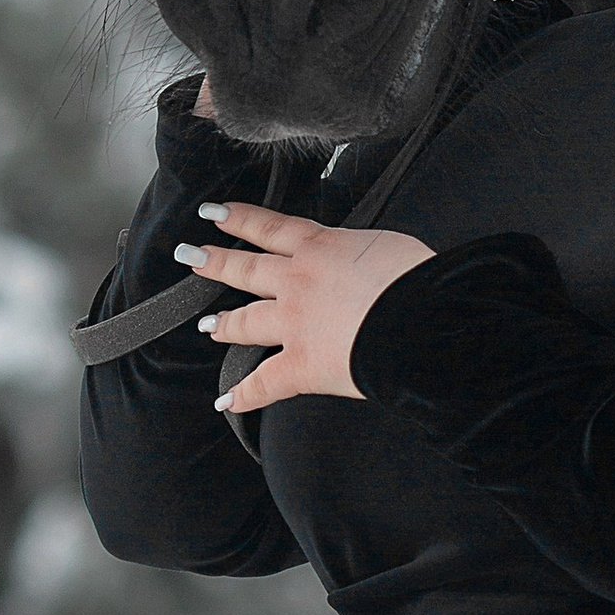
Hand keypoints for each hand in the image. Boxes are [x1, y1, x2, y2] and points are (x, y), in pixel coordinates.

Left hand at [175, 202, 434, 412]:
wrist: (422, 316)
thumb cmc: (418, 279)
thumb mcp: (387, 244)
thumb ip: (363, 253)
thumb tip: (367, 262)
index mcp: (322, 248)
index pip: (270, 228)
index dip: (240, 219)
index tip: (216, 213)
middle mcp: (298, 282)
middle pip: (246, 269)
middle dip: (215, 262)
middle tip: (192, 257)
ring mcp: (294, 324)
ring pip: (247, 320)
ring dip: (224, 323)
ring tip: (208, 324)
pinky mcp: (301, 365)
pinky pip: (264, 383)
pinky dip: (244, 394)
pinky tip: (227, 400)